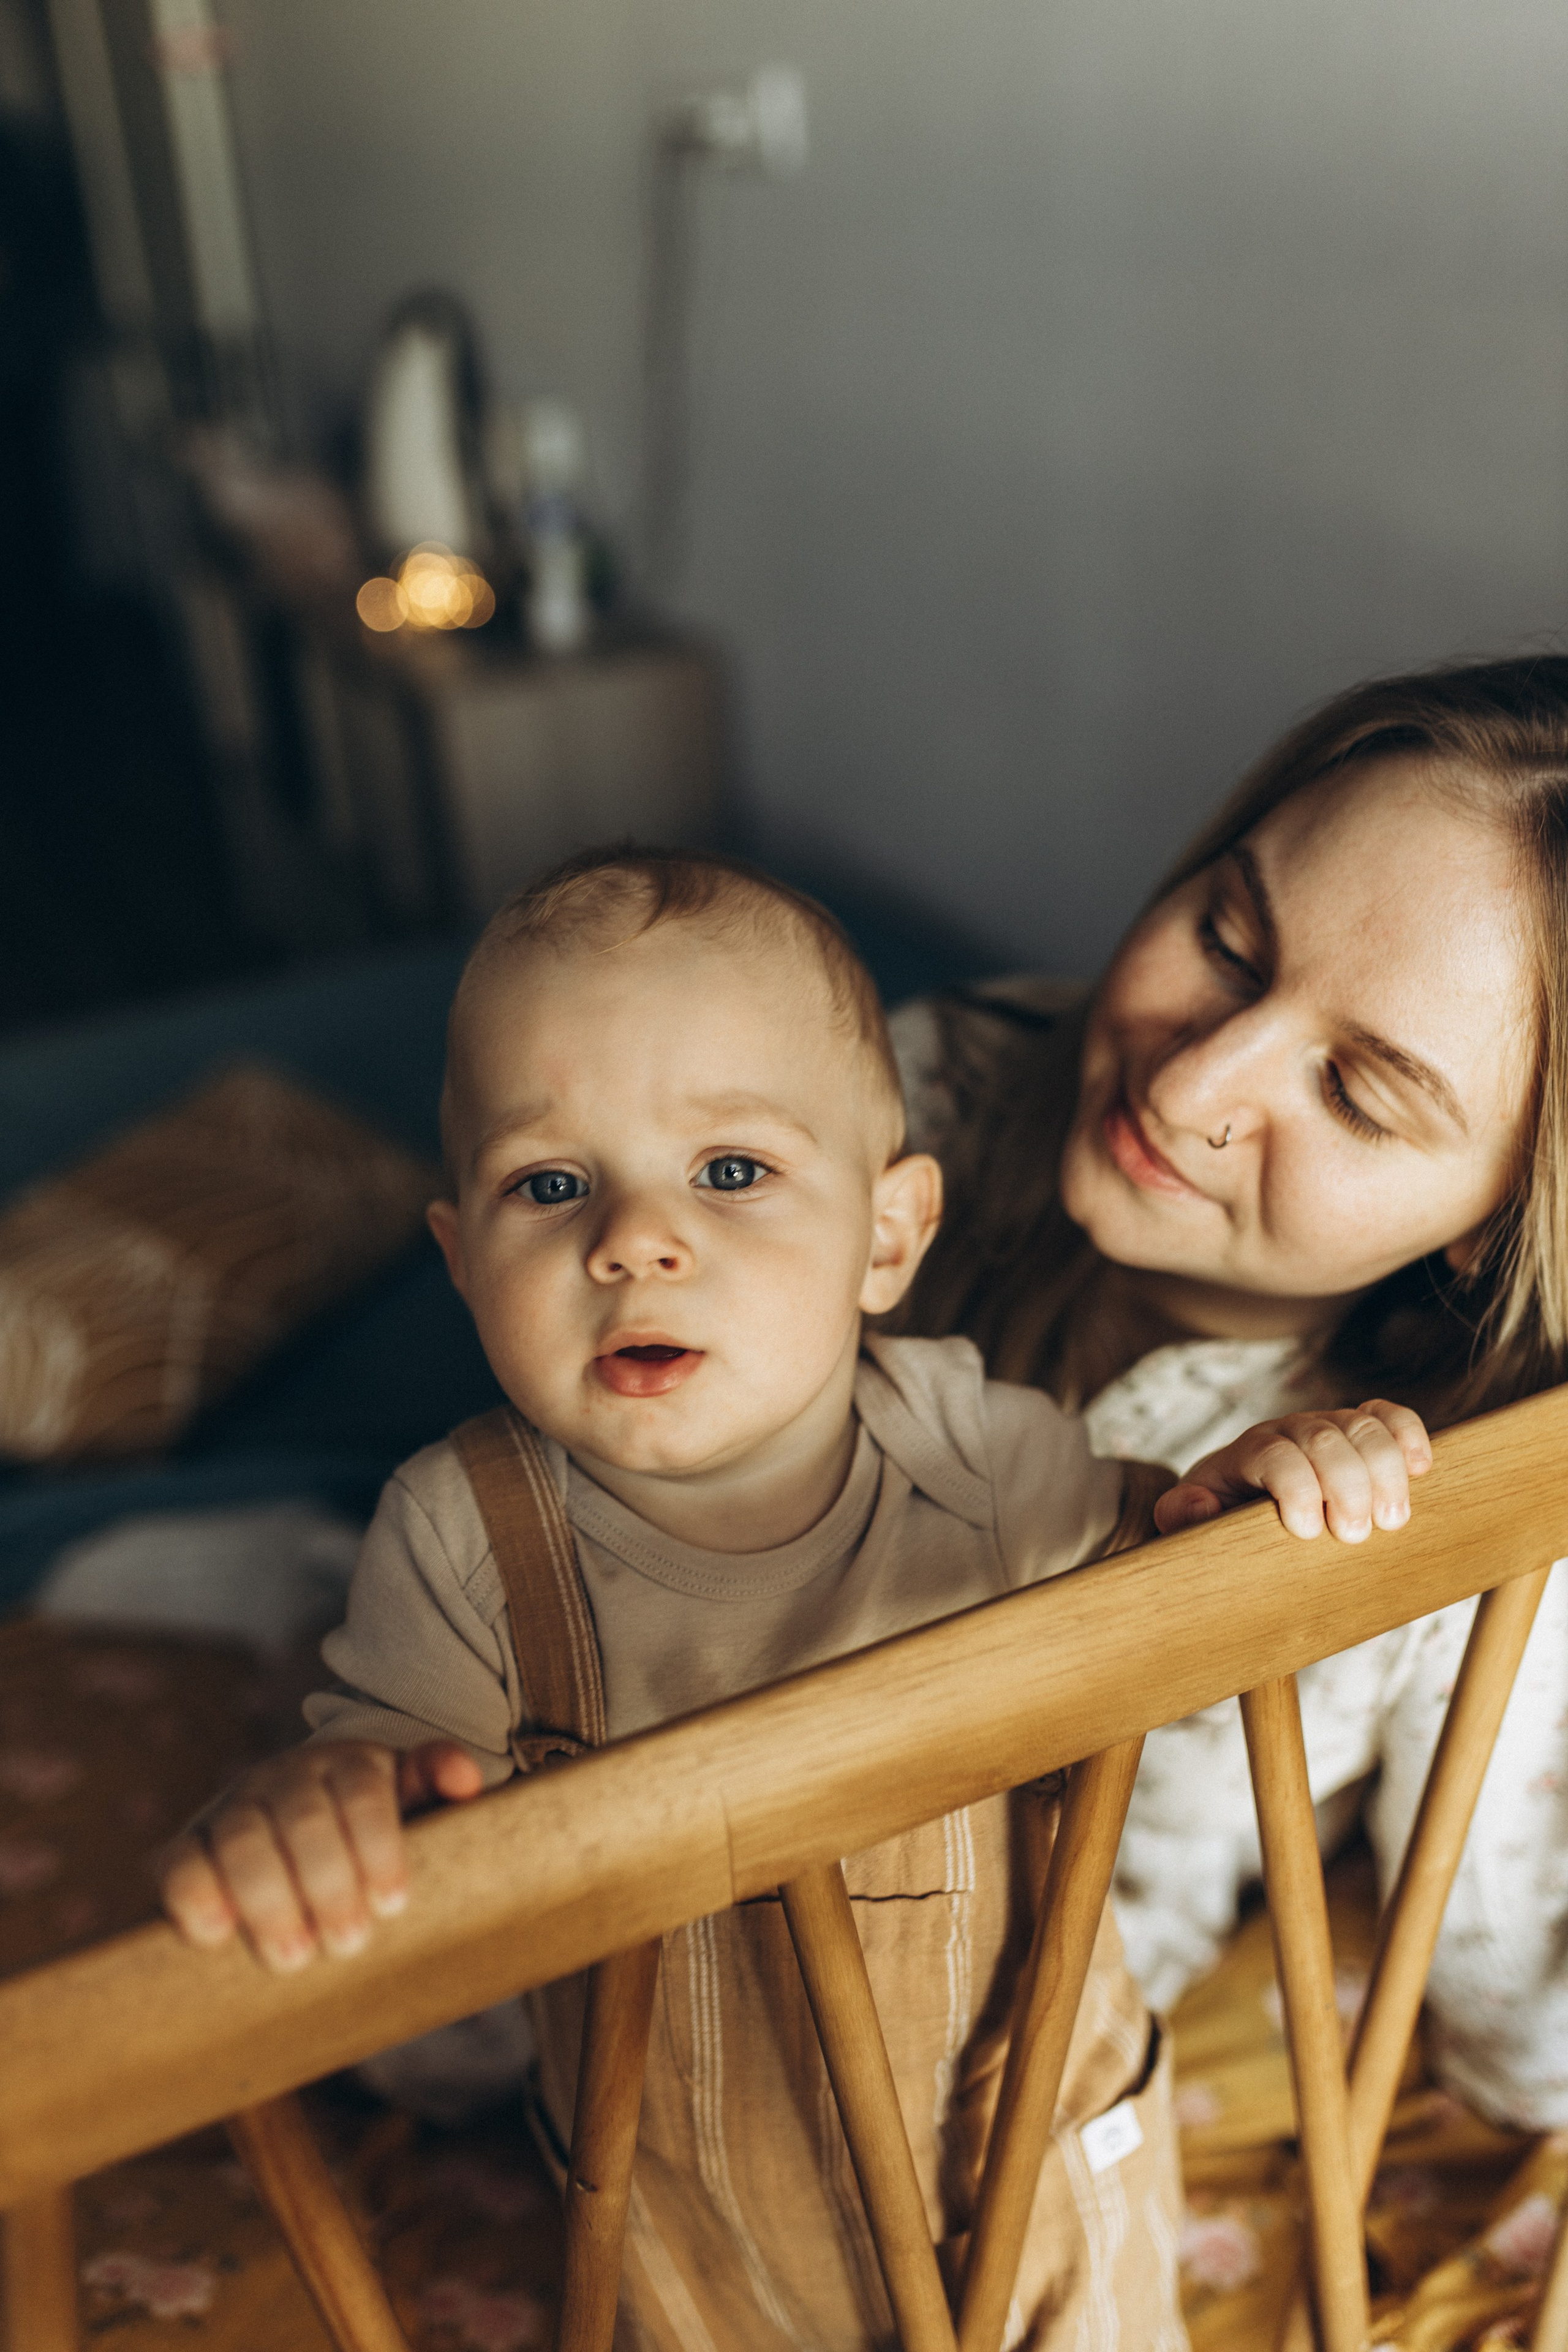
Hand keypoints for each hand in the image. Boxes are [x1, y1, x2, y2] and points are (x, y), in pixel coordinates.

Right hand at [157, 1739, 484, 1973]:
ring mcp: (232, 1808)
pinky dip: (193, 1897)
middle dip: (328, 1884)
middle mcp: (286, 1776)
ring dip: (268, 1901)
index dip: (377, 1846)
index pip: (364, 1793)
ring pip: (242, 1840)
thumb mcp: (412, 1804)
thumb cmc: (371, 1834)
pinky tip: (216, 1936)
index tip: (392, 1904)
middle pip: (304, 1819)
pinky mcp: (188, 1846)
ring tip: (294, 1956)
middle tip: (349, 1943)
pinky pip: (179, 1862)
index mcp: (349, 1763)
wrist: (298, 1836)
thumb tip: (465, 1780)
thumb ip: (438, 1785)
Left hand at [1153, 1400, 1431, 1541]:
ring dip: (1385, 1470)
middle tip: (1354, 1535)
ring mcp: (1328, 1426)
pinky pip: (1389, 1416)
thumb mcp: (1190, 1522)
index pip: (1272, 1454)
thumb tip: (1200, 1505)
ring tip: (1391, 1520)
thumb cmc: (1221, 1518)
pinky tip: (1421, 1468)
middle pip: (1322, 1438)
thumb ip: (1182, 1515)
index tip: (1308, 1531)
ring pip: (1362, 1426)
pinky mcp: (1361, 1432)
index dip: (1295, 1486)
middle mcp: (1289, 1430)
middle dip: (1345, 1485)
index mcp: (1246, 1452)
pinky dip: (1409, 1435)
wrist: (1240, 1502)